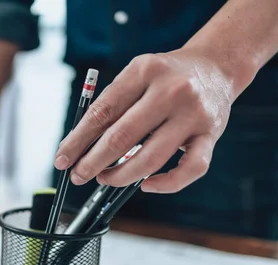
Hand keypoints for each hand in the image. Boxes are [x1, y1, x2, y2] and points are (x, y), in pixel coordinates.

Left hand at [54, 48, 233, 192]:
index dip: (77, 140)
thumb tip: (78, 146)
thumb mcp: (136, 76)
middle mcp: (171, 91)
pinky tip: (146, 185)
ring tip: (104, 178)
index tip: (62, 158)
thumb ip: (110, 106)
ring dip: (120, 176)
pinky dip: (167, 184)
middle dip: (93, 162)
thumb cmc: (166, 77)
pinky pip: (191, 169)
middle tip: (77, 175)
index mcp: (144, 71)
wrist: (216, 66)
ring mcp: (194, 115)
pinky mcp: (210, 135)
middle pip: (121, 137)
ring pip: (151, 158)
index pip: (102, 112)